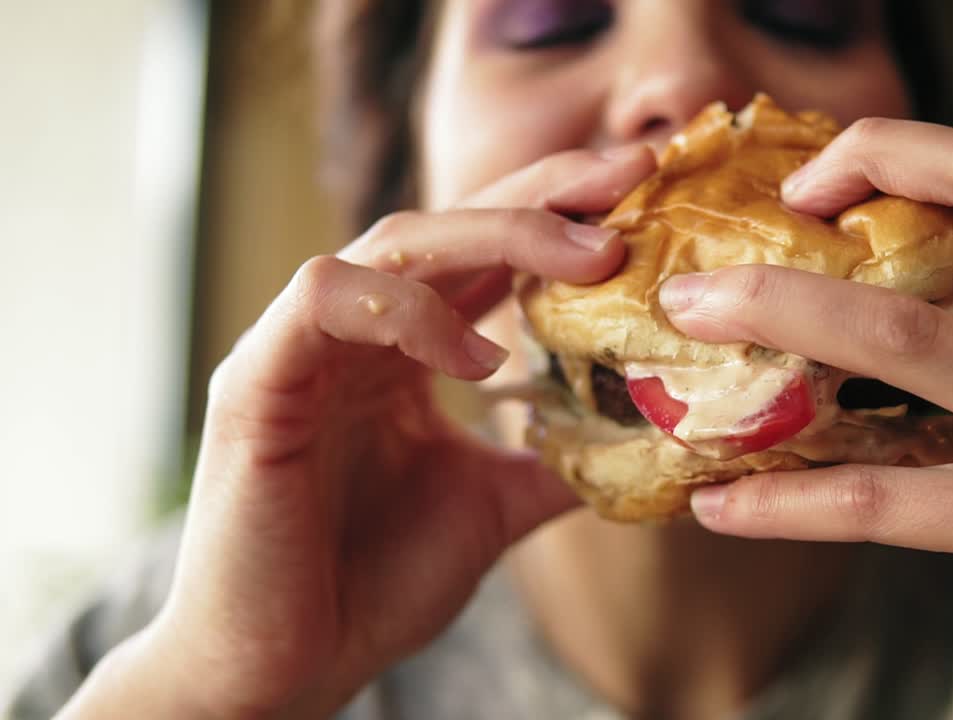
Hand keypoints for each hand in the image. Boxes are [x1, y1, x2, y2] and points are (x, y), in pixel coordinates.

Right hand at [63, 146, 655, 718]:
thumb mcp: (493, 506)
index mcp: (400, 350)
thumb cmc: (371, 584)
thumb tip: (650, 438)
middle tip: (631, 176)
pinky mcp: (257, 383)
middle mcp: (350, 333)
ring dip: (495, 234)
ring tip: (586, 261)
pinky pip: (324, 299)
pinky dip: (408, 308)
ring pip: (392, 241)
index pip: (482, 252)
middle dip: (545, 192)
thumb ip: (555, 460)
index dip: (559, 212)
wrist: (287, 669)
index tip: (643, 193)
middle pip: (448, 221)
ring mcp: (299, 349)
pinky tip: (476, 353)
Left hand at [658, 119, 952, 718]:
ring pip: (906, 335)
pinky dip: (785, 500)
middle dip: (850, 179)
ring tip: (686, 317)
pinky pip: (883, 500)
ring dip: (777, 311)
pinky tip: (718, 506)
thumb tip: (892, 318)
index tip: (823, 182)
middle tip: (750, 221)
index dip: (918, 149)